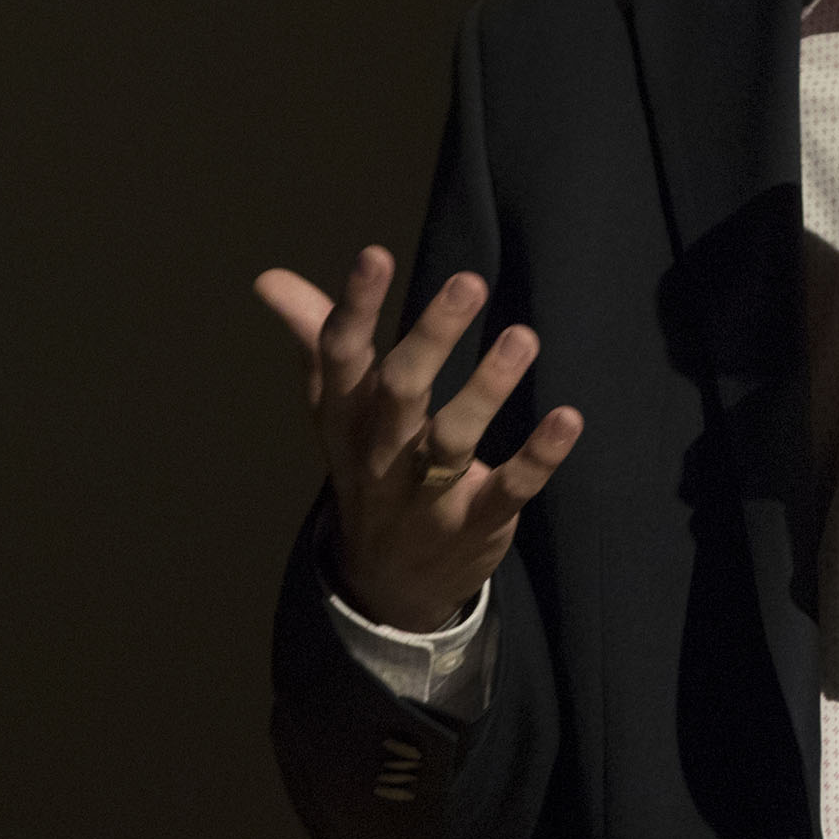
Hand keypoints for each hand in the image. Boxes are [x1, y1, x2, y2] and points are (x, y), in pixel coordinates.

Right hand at [255, 247, 583, 632]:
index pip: (341, 357)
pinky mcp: (474, 522)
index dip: (354, 308)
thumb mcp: (336, 411)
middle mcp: (380, 453)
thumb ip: (317, 338)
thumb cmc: (368, 466)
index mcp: (345, 417)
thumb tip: (271, 279)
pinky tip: (567, 419)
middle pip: (400, 391)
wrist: (385, 584)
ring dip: (488, 387)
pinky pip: (508, 489)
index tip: (375, 254)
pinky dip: (538, 458)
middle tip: (468, 280)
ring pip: (453, 439)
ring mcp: (426, 493)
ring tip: (524, 336)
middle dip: (432, 337)